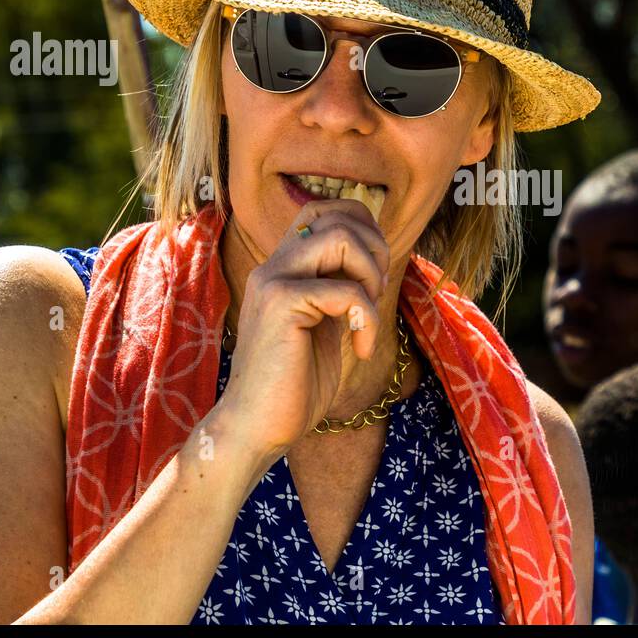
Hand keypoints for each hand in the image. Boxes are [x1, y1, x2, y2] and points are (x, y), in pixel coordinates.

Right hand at [214, 199, 389, 460]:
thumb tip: (378, 260)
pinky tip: (360, 351)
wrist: (259, 427)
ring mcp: (274, 280)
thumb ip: (343, 291)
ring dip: (371, 274)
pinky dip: (367, 319)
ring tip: (368, 317)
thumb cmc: (296, 385)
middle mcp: (275, 264)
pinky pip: (345, 290)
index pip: (324, 210)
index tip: (374, 276)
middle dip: (376, 249)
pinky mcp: (281, 304)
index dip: (363, 228)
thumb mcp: (328, 326)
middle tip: (377, 295)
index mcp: (285, 267)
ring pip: (340, 238)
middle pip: (338, 215)